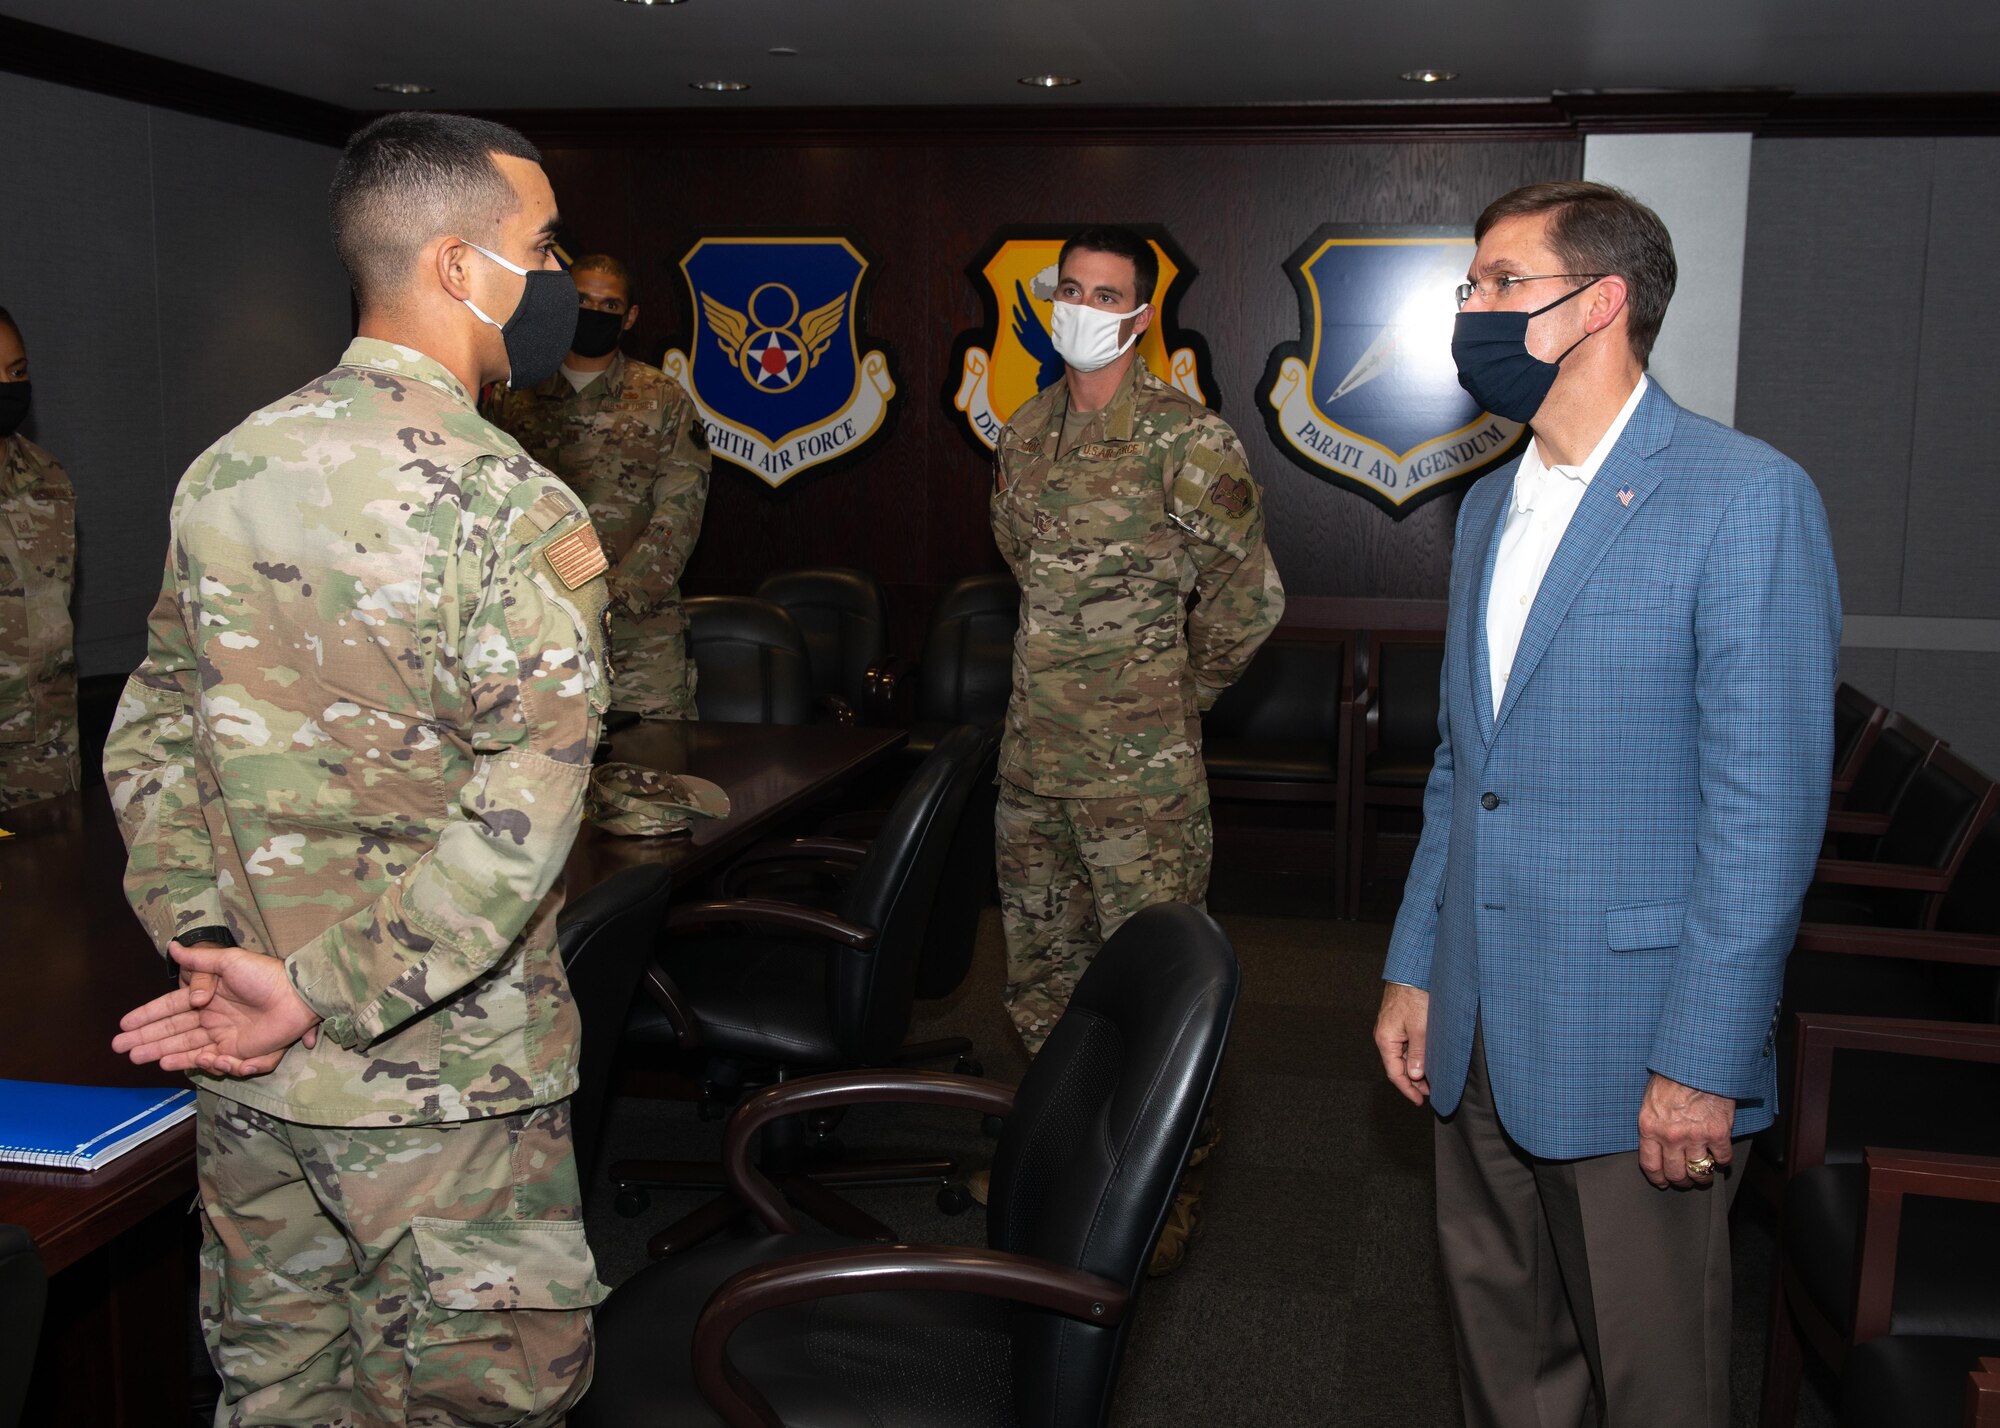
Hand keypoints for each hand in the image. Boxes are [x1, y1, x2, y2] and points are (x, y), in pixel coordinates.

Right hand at [113, 942, 320, 1077]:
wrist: (295, 995)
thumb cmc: (264, 974)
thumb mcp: (228, 962)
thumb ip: (199, 960)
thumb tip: (171, 945)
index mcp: (206, 995)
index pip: (169, 1007)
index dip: (146, 1016)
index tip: (123, 1025)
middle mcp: (211, 1016)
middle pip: (172, 1031)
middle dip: (146, 1039)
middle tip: (121, 1048)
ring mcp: (223, 1035)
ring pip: (185, 1047)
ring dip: (161, 1052)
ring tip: (140, 1058)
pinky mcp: (237, 1051)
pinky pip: (210, 1060)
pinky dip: (192, 1062)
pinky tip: (174, 1062)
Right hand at [1374, 982, 1430, 1104]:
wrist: (1411, 971)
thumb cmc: (1414, 996)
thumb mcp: (1420, 1028)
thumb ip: (1417, 1054)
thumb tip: (1415, 1076)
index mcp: (1385, 1040)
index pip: (1394, 1073)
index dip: (1407, 1089)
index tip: (1419, 1100)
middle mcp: (1384, 1036)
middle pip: (1397, 1066)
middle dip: (1413, 1081)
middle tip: (1429, 1091)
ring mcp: (1391, 1029)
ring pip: (1401, 1056)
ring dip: (1415, 1068)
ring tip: (1431, 1078)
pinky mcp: (1398, 1022)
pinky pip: (1404, 1045)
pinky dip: (1415, 1056)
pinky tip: (1426, 1058)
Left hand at [1637, 1073, 1734, 1188]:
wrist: (1697, 1063)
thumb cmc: (1672, 1076)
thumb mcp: (1650, 1101)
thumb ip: (1652, 1125)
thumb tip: (1654, 1144)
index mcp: (1650, 1128)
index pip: (1650, 1165)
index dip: (1658, 1179)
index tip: (1663, 1182)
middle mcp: (1671, 1137)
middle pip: (1676, 1174)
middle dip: (1681, 1181)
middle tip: (1685, 1179)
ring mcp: (1695, 1137)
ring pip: (1699, 1172)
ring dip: (1702, 1176)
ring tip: (1704, 1173)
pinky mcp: (1718, 1134)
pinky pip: (1722, 1159)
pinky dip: (1722, 1161)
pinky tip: (1720, 1157)